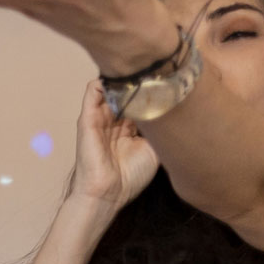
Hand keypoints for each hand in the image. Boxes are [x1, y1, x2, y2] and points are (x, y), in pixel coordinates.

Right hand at [65, 78, 159, 211]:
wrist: (108, 193)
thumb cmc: (131, 176)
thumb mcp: (157, 150)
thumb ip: (163, 129)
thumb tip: (175, 108)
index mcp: (131, 127)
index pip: (140, 99)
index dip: (152, 88)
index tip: (168, 79)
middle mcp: (116, 119)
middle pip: (126, 90)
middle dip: (140, 78)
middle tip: (156, 70)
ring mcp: (101, 117)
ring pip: (111, 86)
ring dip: (123, 78)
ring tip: (139, 74)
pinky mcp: (88, 118)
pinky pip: (92, 90)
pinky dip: (105, 82)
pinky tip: (122, 84)